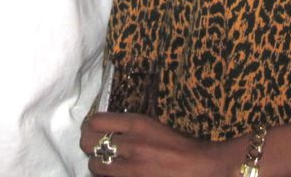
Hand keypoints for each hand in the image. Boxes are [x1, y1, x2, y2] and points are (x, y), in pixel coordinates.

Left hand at [80, 112, 239, 176]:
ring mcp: (130, 168)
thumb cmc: (181, 146)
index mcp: (137, 123)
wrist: (202, 169)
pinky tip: (118, 174)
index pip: (95, 120)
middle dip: (89, 145)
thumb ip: (129, 127)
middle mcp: (131, 144)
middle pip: (88, 142)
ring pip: (95, 166)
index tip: (92, 129)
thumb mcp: (153, 127)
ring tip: (107, 163)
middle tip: (95, 147)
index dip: (90, 125)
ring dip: (98, 164)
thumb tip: (105, 130)